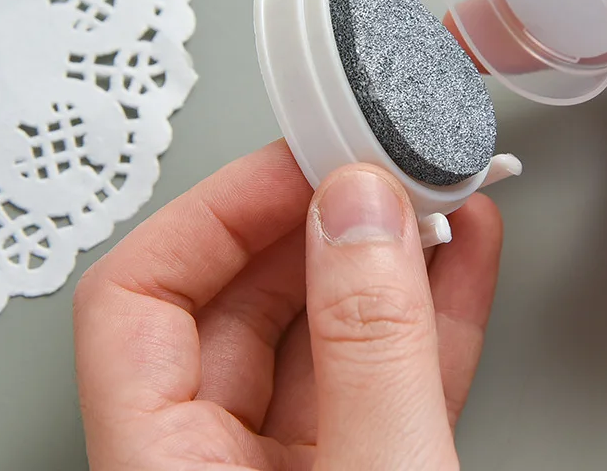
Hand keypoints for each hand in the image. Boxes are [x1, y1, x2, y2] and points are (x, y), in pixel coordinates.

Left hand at [74, 140, 501, 469]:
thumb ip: (368, 350)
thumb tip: (362, 213)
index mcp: (169, 469)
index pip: (140, 299)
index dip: (216, 213)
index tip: (301, 166)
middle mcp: (223, 466)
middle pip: (244, 300)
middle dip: (324, 221)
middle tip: (381, 170)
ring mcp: (304, 470)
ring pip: (331, 331)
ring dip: (392, 255)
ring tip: (441, 194)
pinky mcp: (376, 470)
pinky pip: (393, 371)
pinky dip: (434, 309)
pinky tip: (467, 253)